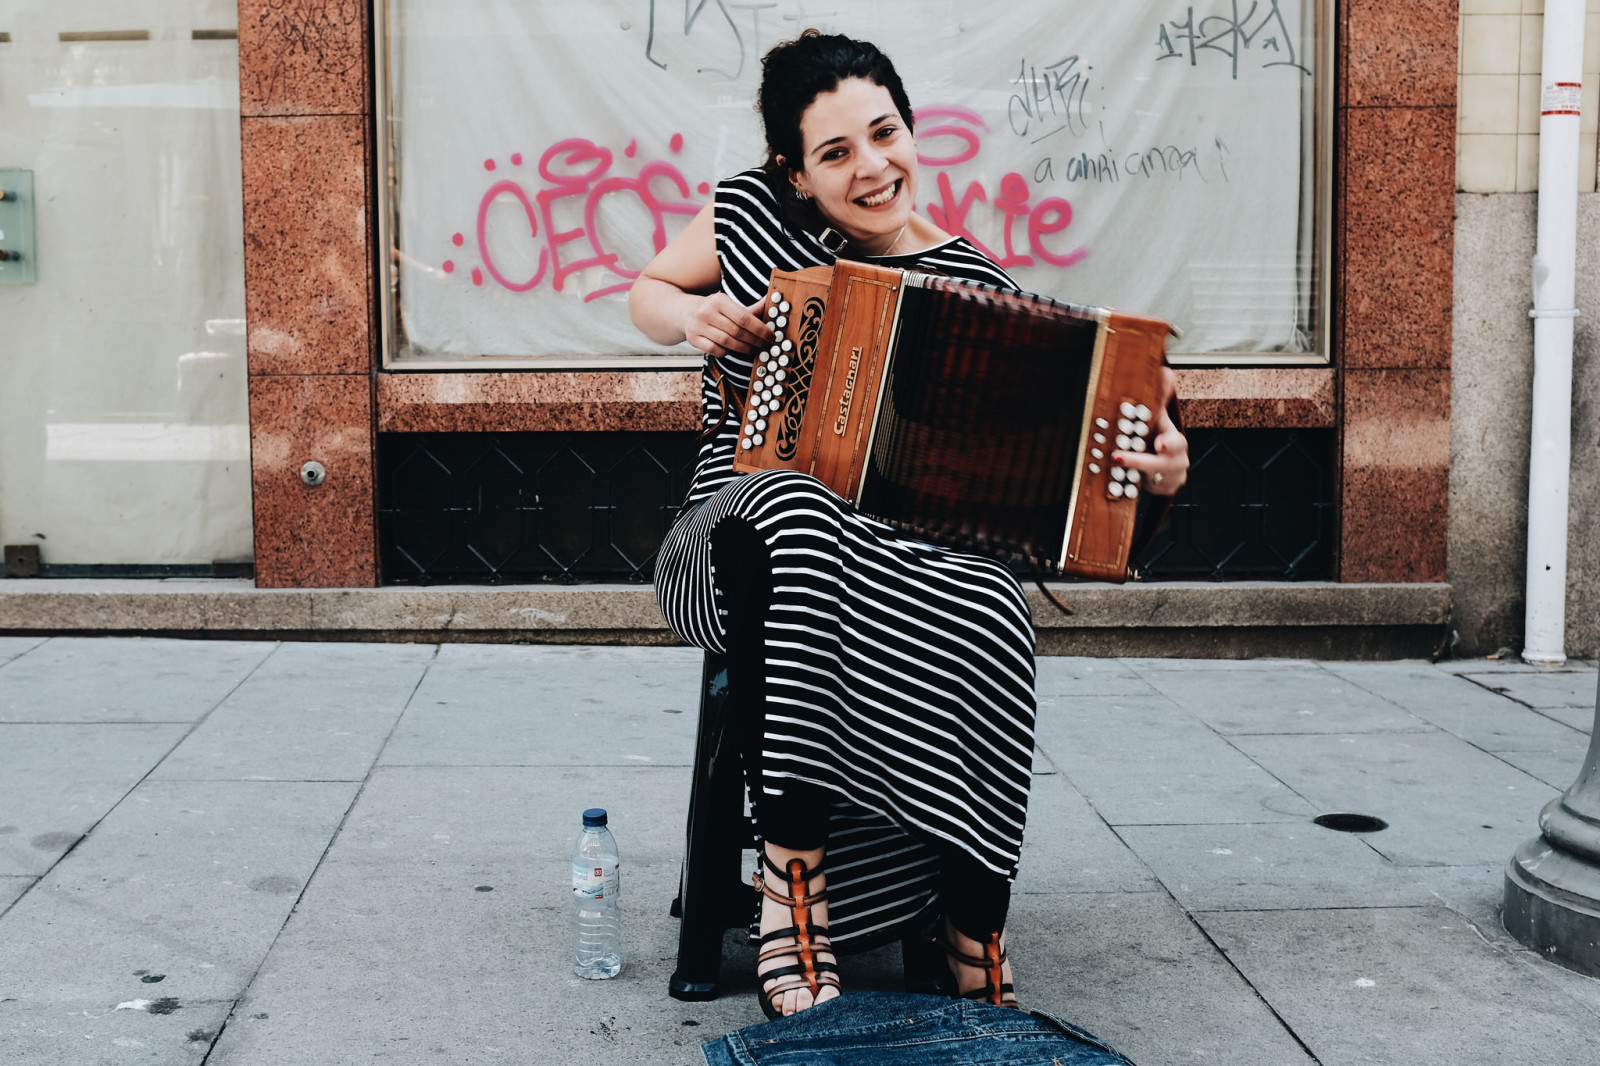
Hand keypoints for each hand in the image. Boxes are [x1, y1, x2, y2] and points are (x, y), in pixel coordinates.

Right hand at [681, 293, 772, 356]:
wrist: (686, 312)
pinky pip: (715, 350)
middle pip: (736, 331)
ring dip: (744, 348)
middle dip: (754, 340)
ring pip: (727, 342)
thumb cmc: (713, 309)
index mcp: (719, 300)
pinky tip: (734, 350)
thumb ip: (750, 308)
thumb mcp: (729, 304)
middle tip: (765, 345)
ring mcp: (698, 326)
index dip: (759, 329)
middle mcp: (706, 312)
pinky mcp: (693, 339)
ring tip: (754, 349)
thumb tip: (770, 303)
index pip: (743, 317)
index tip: (770, 336)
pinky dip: (727, 352)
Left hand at [1112, 366, 1187, 494]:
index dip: (1169, 444)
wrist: (1166, 467)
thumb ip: (1160, 396)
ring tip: (1114, 464)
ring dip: (1132, 472)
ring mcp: (1169, 478)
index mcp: (1176, 442)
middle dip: (1141, 461)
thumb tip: (1165, 372)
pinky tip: (1116, 483)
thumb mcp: (1158, 418)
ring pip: (1152, 479)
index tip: (1160, 444)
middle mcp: (1176, 461)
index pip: (1175, 442)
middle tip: (1119, 457)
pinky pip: (1145, 491)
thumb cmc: (1160, 439)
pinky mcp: (1160, 490)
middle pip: (1162, 464)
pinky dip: (1129, 487)